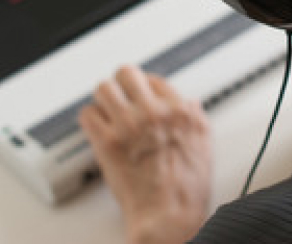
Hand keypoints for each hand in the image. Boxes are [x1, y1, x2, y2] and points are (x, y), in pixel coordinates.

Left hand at [79, 66, 211, 243]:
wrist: (168, 216)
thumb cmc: (186, 188)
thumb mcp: (204, 144)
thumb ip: (195, 118)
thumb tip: (189, 105)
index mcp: (179, 112)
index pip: (155, 80)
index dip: (146, 87)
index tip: (141, 94)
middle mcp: (153, 113)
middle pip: (127, 74)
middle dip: (122, 84)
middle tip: (120, 93)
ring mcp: (128, 125)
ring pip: (104, 89)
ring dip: (104, 98)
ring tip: (106, 108)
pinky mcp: (107, 142)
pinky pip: (88, 114)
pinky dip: (90, 119)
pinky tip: (96, 126)